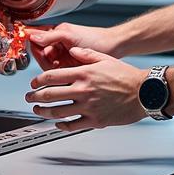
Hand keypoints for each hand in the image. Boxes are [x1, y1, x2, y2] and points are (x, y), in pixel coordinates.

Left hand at [25, 46, 146, 130]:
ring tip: (38, 111)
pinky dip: (61, 125)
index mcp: (83, 73)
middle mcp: (83, 90)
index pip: (51, 76)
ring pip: (58, 112)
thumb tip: (71, 49)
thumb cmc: (126, 76)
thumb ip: (85, 53)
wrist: (145, 92)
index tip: (33, 83)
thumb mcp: (104, 58)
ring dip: (44, 112)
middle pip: (50, 95)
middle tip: (28, 98)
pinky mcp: (95, 120)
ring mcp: (88, 107)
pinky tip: (57, 123)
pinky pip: (73, 125)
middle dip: (34, 97)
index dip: (37, 80)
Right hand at [26, 23, 121, 71]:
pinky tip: (62, 74)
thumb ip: (49, 36)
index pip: (35, 37)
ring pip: (47, 65)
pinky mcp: (69, 68)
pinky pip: (57, 73)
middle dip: (42, 59)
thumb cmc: (95, 37)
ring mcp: (62, 56)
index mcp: (54, 33)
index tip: (21, 46)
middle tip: (49, 62)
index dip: (28, 41)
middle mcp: (57, 45)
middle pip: (39, 54)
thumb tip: (32, 37)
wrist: (114, 48)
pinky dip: (57, 75)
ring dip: (50, 68)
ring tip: (59, 67)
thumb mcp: (69, 35)